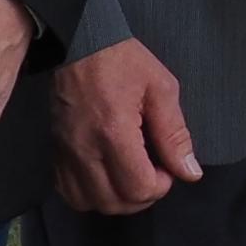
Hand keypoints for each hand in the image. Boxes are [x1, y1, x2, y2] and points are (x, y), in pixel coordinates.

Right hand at [51, 38, 203, 214]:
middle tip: (153, 172)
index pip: (138, 187)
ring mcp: (66, 152)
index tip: (167, 167)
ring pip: (91, 203)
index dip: (161, 186)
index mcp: (114, 131)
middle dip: (142, 196)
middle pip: (114, 202)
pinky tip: (106, 177)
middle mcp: (85, 148)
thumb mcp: (160, 88)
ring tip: (130, 177)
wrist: (80, 42)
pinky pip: (69, 193)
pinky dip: (91, 195)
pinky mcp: (56, 151)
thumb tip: (190, 172)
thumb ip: (175, 134)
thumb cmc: (123, 61)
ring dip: (117, 199)